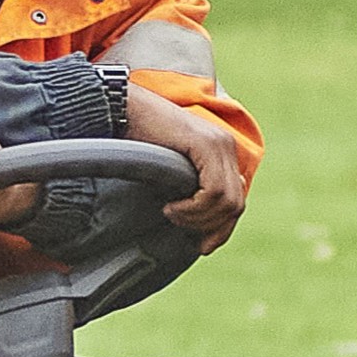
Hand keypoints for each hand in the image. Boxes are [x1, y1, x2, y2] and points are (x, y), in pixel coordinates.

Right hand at [125, 84, 248, 247]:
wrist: (121, 109)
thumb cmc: (136, 138)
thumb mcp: (170, 168)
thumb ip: (189, 186)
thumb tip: (201, 223)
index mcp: (221, 151)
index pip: (236, 200)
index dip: (222, 229)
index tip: (203, 247)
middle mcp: (225, 146)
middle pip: (236, 205)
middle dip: (213, 228)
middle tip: (184, 231)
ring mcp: (219, 144)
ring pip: (227, 202)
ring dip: (198, 218)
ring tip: (171, 213)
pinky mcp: (206, 146)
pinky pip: (212, 192)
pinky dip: (193, 209)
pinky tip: (171, 206)